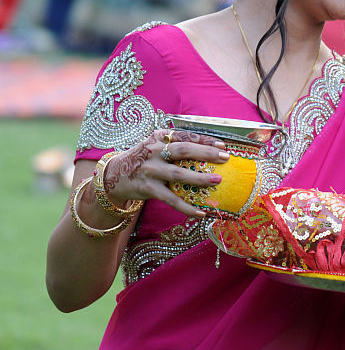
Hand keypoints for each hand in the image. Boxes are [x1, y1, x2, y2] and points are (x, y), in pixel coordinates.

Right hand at [102, 129, 226, 217]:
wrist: (114, 176)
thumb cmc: (145, 159)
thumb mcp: (156, 145)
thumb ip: (177, 145)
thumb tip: (211, 150)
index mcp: (159, 138)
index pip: (185, 136)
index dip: (205, 139)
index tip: (223, 145)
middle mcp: (154, 151)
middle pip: (184, 150)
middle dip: (206, 153)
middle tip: (225, 157)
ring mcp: (150, 170)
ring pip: (178, 174)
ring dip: (199, 178)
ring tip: (217, 180)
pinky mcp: (147, 188)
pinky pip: (171, 199)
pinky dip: (187, 207)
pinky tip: (201, 213)